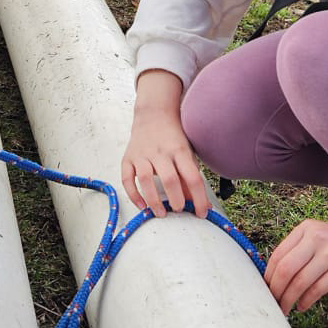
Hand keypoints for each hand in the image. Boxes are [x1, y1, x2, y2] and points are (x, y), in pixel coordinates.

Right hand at [120, 69, 208, 216]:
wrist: (153, 114)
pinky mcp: (128, 158)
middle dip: (176, 199)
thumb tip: (200, 205)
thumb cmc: (174, 137)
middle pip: (170, 179)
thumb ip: (191, 178)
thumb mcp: (187, 153)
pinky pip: (127, 179)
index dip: (199, 198)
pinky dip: (133, 194)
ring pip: (145, 180)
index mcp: (179, 150)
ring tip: (161, 213)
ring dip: (154, 200)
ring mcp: (142, 155)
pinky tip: (142, 206)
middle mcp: (160, 152)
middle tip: (179, 210)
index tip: (201, 213)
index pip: (192, 177)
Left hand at [263, 213, 327, 315]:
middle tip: (272, 303)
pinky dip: (305, 301)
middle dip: (274, 290)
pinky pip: (315, 290)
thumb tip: (278, 276)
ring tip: (285, 309)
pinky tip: (303, 306)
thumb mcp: (322, 237)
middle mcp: (315, 238)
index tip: (265, 288)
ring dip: (288, 300)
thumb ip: (302, 250)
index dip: (268, 275)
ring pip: (297, 282)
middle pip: (284, 270)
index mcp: (306, 229)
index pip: (277, 255)